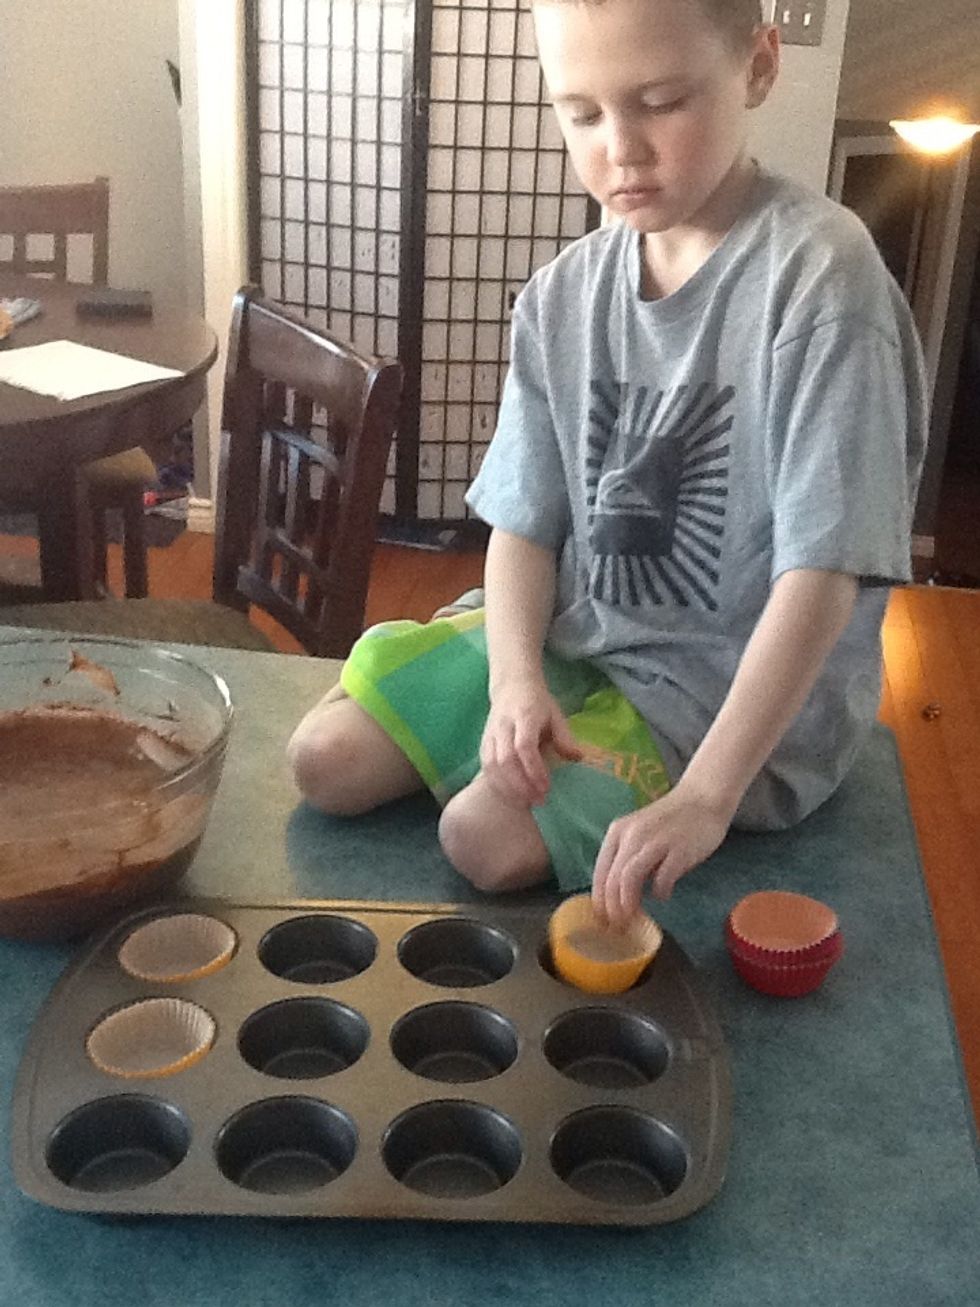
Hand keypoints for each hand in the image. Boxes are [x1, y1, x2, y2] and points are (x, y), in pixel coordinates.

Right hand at [480, 677, 581, 806]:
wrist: (512, 685)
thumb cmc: (538, 703)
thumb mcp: (556, 715)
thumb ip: (565, 737)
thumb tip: (577, 758)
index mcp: (524, 716)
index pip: (524, 746)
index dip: (534, 769)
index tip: (546, 787)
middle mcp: (503, 726)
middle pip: (505, 760)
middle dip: (521, 785)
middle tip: (538, 801)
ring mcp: (490, 734)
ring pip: (492, 765)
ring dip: (507, 788)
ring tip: (525, 803)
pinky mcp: (483, 743)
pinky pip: (485, 767)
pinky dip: (497, 784)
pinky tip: (511, 796)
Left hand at [592, 784, 732, 925]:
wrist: (703, 798)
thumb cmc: (670, 821)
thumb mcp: (639, 833)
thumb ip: (628, 857)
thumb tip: (619, 894)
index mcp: (618, 831)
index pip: (600, 872)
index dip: (599, 900)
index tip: (603, 920)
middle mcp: (632, 835)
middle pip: (612, 879)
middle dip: (612, 909)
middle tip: (618, 927)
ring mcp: (655, 842)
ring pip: (628, 879)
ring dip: (628, 904)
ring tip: (634, 918)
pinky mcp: (678, 850)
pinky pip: (662, 879)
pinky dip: (659, 892)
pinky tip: (663, 895)